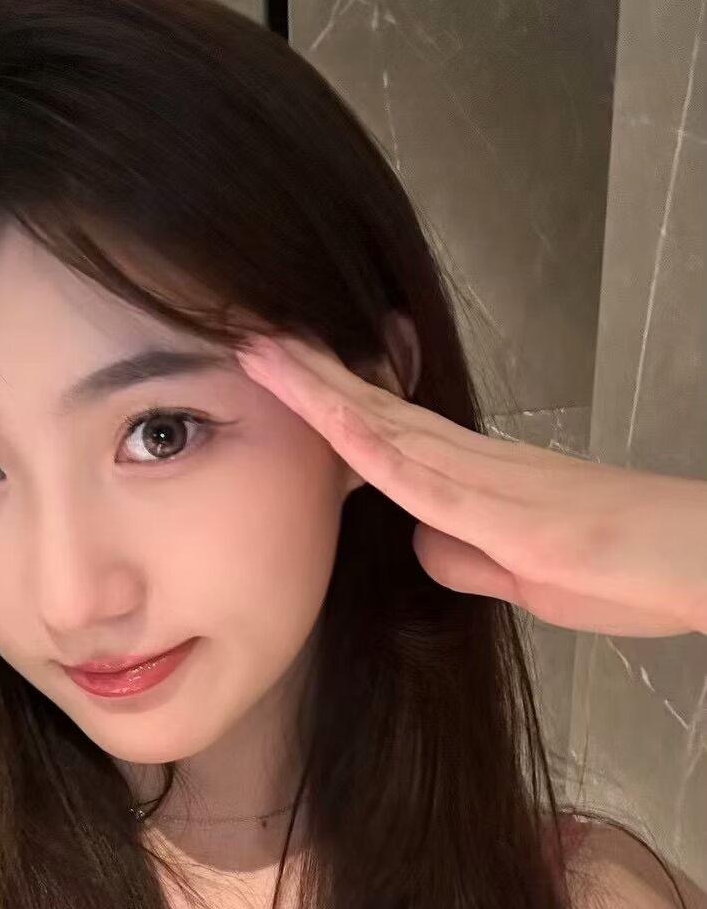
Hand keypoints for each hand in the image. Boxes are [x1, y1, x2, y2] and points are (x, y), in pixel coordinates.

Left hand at [236, 334, 706, 637]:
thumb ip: (466, 557)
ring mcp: (483, 478)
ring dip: (317, 388)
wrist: (696, 559)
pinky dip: (363, 438)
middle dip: (307, 374)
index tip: (278, 370)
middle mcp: (470, 461)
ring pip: (382, 424)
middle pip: (372, 409)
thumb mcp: (523, 576)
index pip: (385, 429)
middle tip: (246, 333)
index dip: (328, 397)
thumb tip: (418, 542)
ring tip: (259, 347)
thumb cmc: (622, 568)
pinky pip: (417, 470)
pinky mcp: (500, 510)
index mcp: (472, 476)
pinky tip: (322, 412)